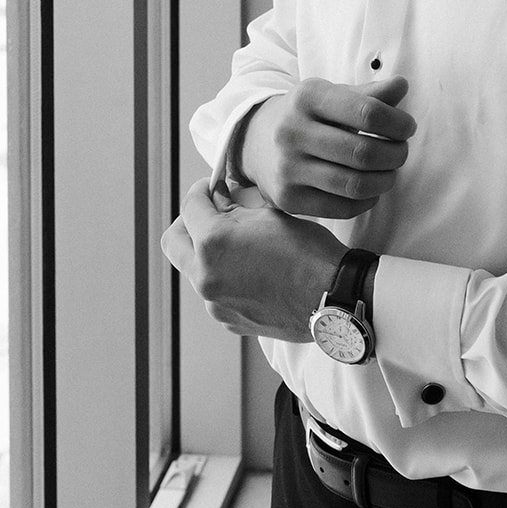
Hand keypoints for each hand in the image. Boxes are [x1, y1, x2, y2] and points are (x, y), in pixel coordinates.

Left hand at [161, 179, 346, 339]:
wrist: (332, 298)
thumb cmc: (308, 251)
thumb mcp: (271, 214)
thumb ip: (236, 207)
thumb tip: (218, 198)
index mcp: (213, 242)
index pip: (190, 205)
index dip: (202, 190)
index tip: (213, 187)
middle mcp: (205, 276)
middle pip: (174, 241)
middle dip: (188, 222)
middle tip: (211, 212)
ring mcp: (215, 303)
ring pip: (193, 268)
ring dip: (206, 251)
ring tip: (237, 242)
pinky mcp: (229, 320)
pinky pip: (214, 291)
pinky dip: (223, 275)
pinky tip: (251, 268)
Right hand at [239, 75, 415, 217]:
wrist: (258, 141)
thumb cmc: (309, 115)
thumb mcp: (333, 95)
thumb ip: (369, 94)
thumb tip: (402, 85)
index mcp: (307, 97)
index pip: (367, 112)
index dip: (397, 123)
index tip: (407, 128)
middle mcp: (292, 131)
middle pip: (363, 153)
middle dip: (395, 154)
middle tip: (401, 152)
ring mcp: (287, 168)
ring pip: (355, 185)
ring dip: (385, 180)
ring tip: (390, 171)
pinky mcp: (288, 199)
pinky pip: (342, 208)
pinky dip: (367, 201)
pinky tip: (371, 189)